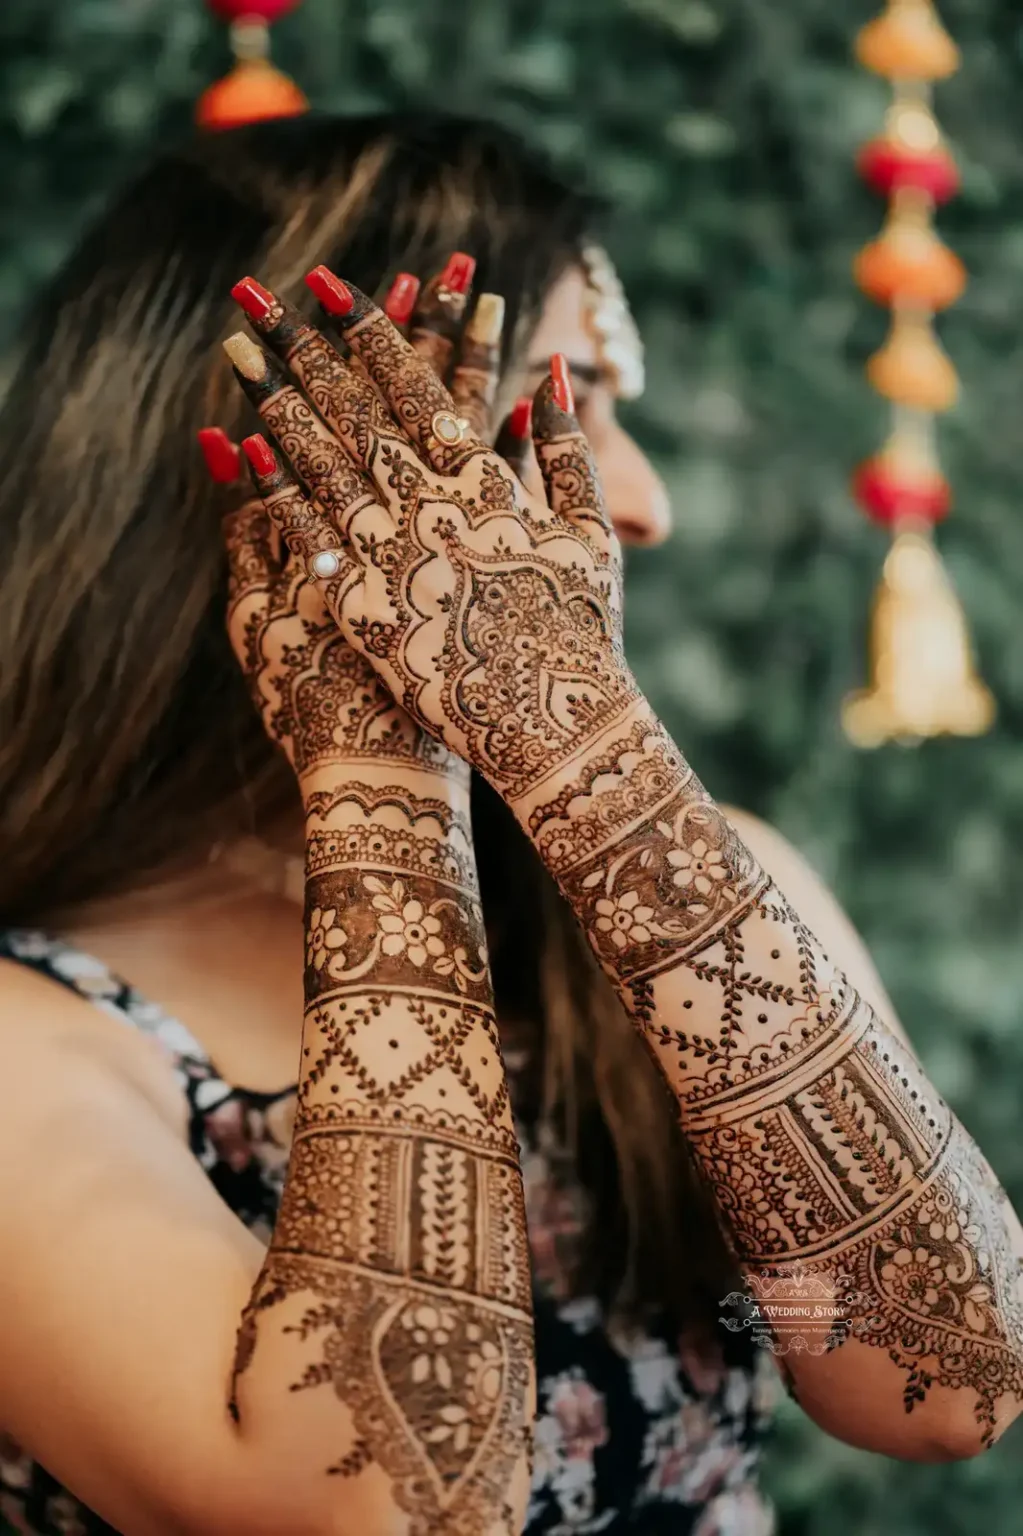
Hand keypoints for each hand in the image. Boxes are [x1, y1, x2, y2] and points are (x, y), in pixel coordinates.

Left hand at [224, 272, 636, 807]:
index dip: (372, 331)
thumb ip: (567, 449)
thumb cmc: (581, 629)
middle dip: (305, 346)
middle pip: (354, 411)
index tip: (334, 285)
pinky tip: (239, 446)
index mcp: (485, 481)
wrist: (554, 724)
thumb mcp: (590, 530)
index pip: (414, 387)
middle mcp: (430, 506)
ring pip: (320, 462)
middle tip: (261, 294)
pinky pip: (306, 537)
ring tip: (238, 352)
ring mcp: (390, 556)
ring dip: (274, 400)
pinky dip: (272, 488)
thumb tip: (549, 373)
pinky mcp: (361, 609)